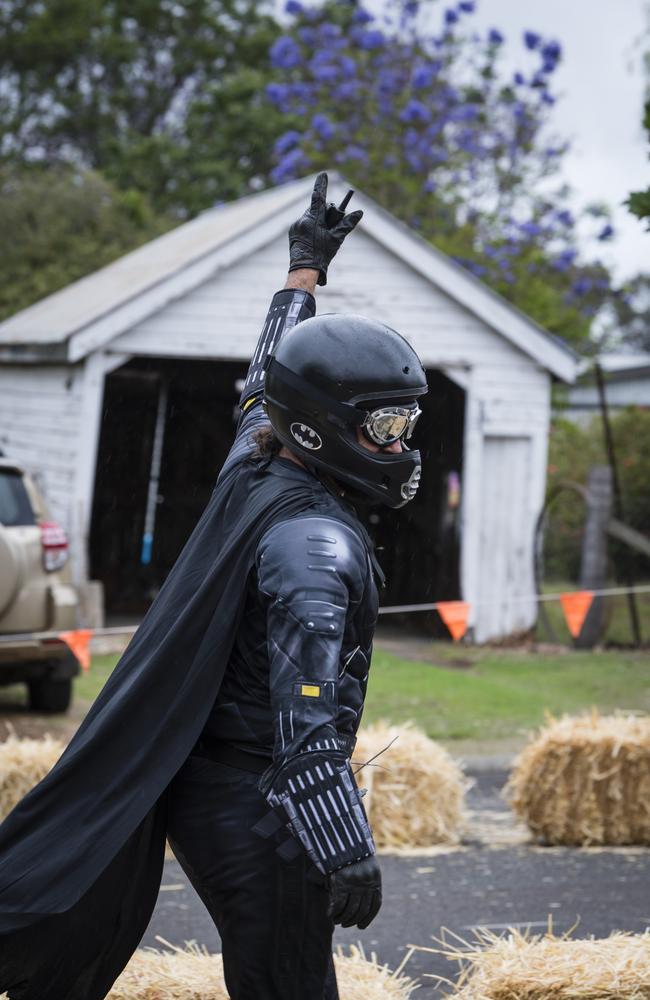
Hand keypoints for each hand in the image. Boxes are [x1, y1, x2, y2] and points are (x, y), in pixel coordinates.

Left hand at [288, 171, 362, 285]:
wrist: (304, 270)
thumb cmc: (321, 255)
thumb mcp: (337, 238)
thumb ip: (347, 224)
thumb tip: (360, 212)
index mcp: (313, 219)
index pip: (318, 197)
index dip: (321, 184)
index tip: (323, 174)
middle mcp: (302, 219)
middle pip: (316, 209)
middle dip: (323, 213)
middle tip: (329, 227)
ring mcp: (295, 226)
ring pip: (309, 217)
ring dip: (316, 221)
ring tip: (321, 236)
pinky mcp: (292, 232)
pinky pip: (303, 224)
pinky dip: (309, 228)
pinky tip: (313, 239)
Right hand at [327, 855, 381, 928]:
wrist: (344, 840)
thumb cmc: (354, 853)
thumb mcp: (366, 865)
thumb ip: (367, 881)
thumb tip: (362, 902)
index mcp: (375, 880)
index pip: (375, 905)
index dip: (368, 919)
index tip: (361, 926)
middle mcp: (367, 884)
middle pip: (362, 910)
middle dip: (353, 921)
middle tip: (346, 924)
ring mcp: (355, 884)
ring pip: (350, 910)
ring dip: (343, 919)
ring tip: (337, 921)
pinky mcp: (342, 882)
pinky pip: (339, 904)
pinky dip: (334, 912)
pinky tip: (330, 915)